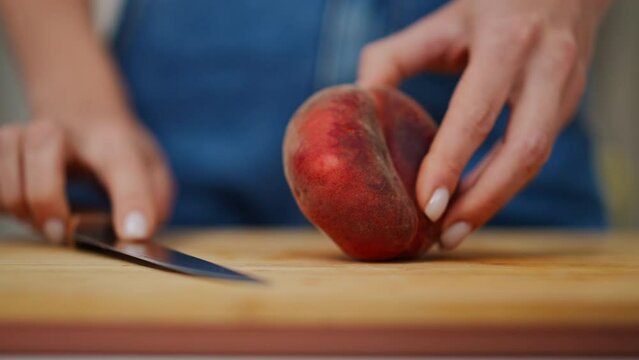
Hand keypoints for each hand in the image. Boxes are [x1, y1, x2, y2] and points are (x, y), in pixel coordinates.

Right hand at [0, 118, 173, 242]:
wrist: (81, 115)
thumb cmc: (118, 153)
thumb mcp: (152, 171)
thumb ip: (154, 200)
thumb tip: (138, 233)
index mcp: (114, 139)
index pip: (124, 164)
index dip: (131, 200)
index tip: (135, 234)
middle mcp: (65, 129)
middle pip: (43, 143)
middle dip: (47, 195)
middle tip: (61, 232)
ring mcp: (24, 135)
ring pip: (4, 163)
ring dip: (20, 204)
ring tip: (46, 222)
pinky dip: (3, 201)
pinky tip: (23, 209)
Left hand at [357, 0, 609, 248]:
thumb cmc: (488, 6)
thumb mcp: (440, 22)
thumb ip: (393, 58)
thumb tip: (359, 104)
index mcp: (506, 41)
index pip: (479, 114)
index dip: (452, 163)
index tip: (426, 207)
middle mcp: (547, 66)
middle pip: (523, 151)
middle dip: (483, 201)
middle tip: (442, 235)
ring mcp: (566, 88)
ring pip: (536, 160)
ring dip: (494, 201)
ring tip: (453, 231)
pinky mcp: (569, 105)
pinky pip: (536, 154)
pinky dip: (502, 182)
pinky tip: (472, 200)